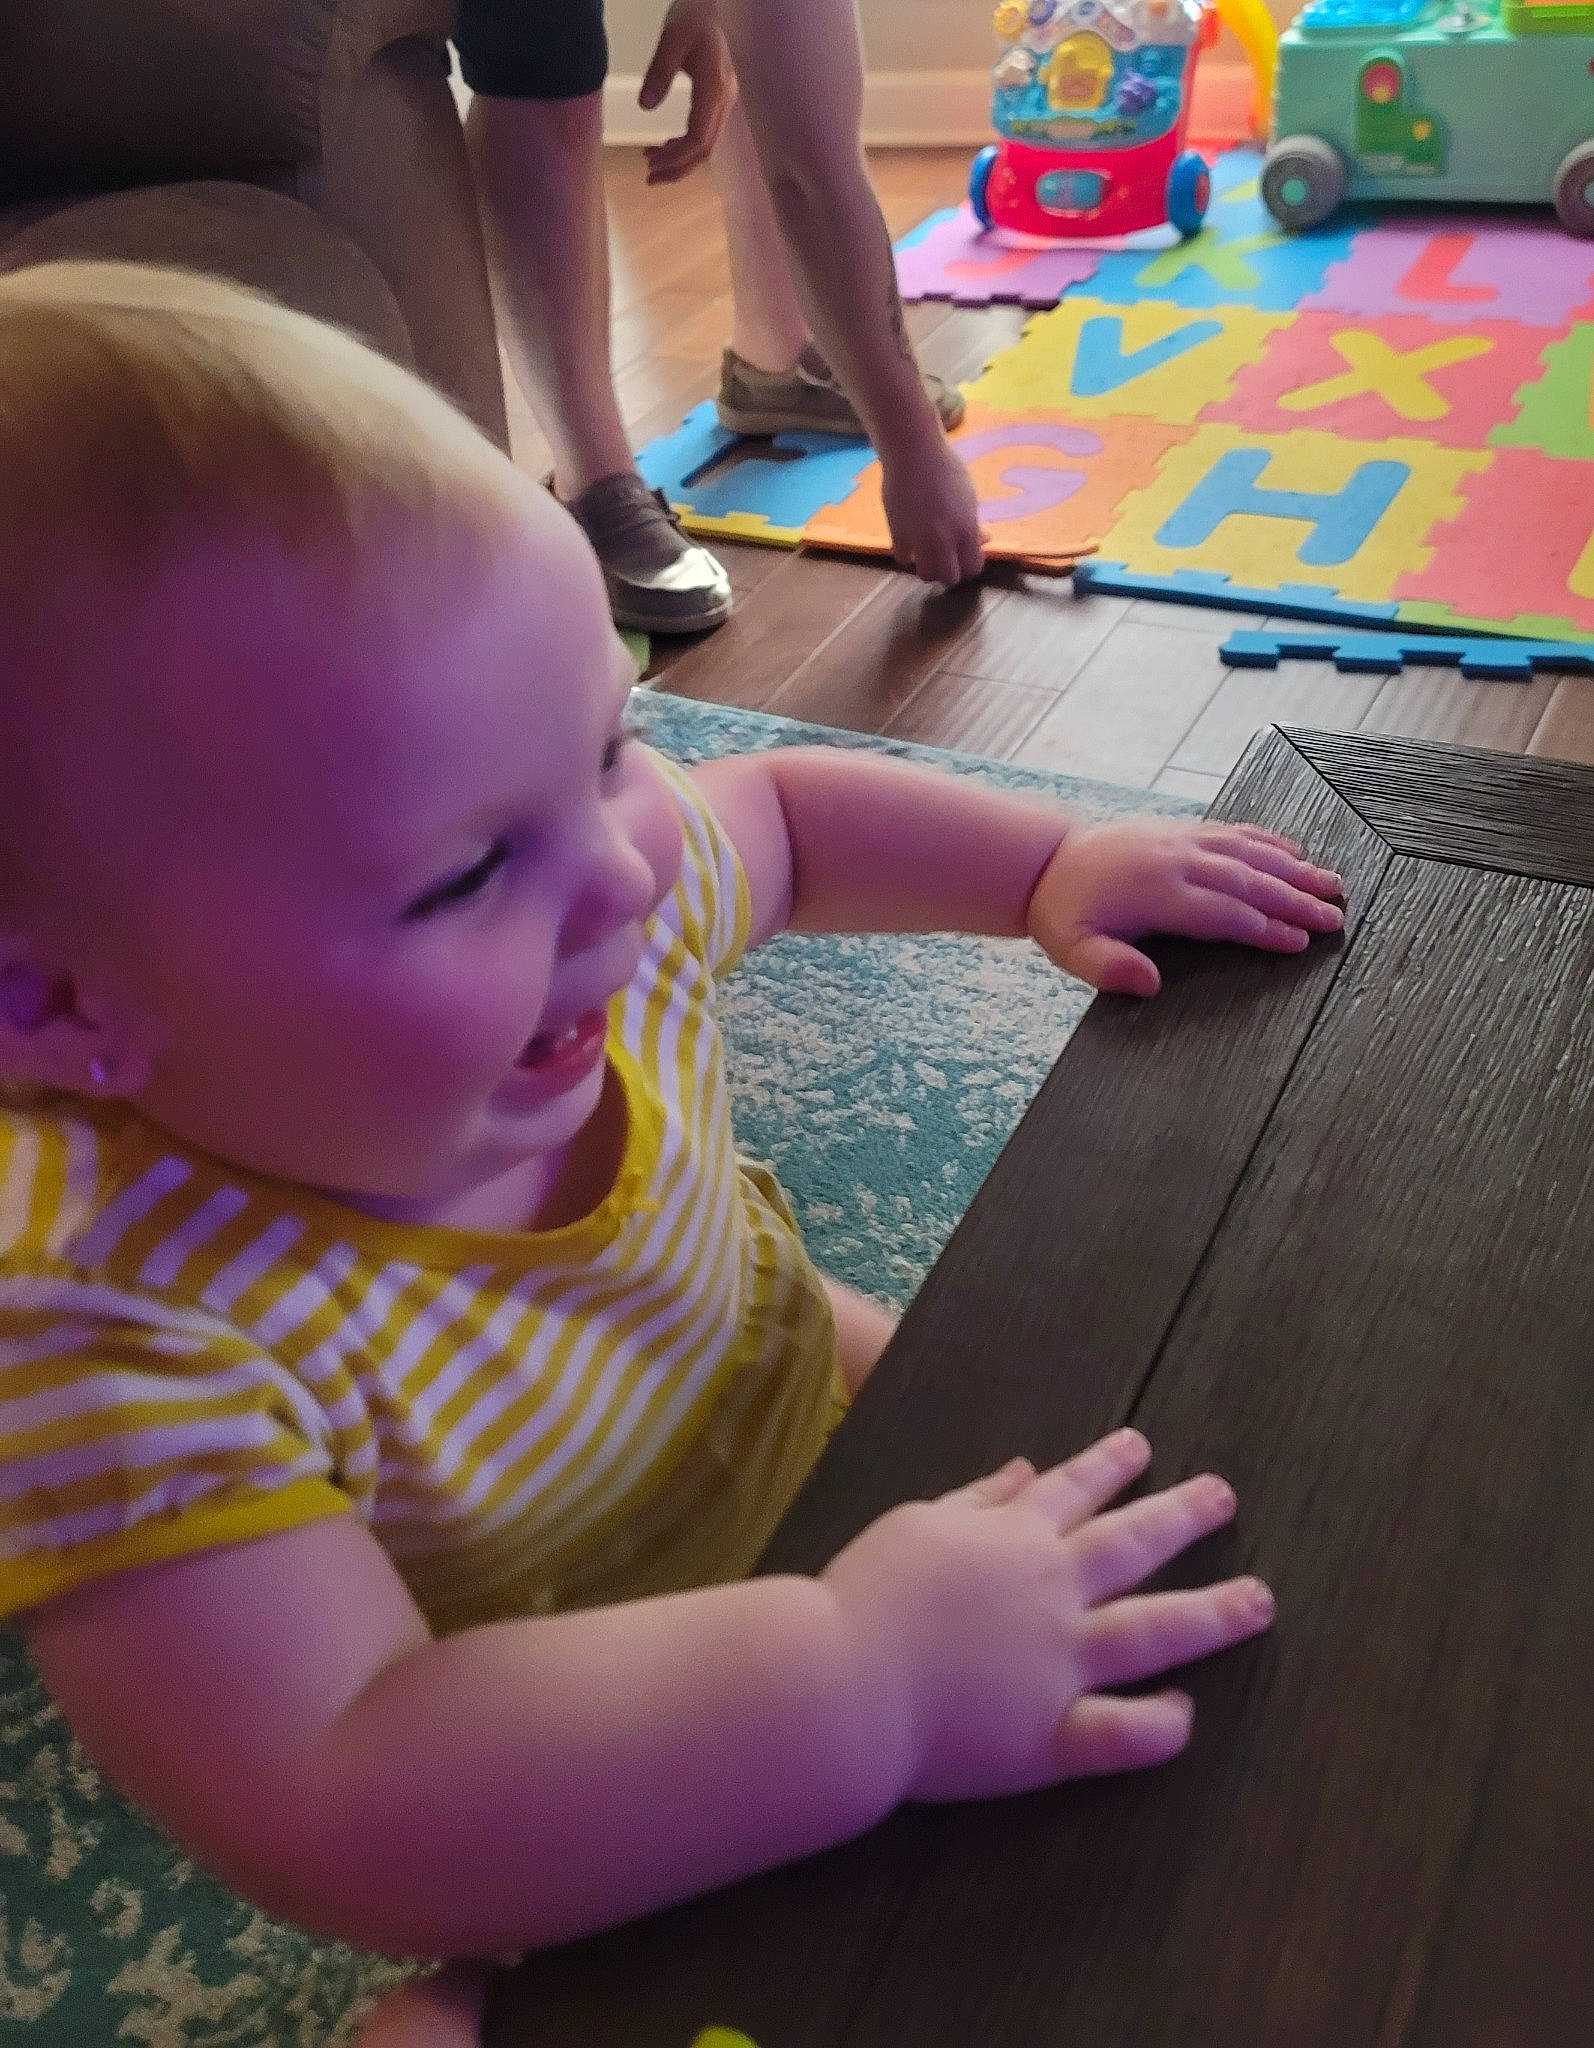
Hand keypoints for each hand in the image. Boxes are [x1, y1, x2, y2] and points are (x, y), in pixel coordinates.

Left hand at [640, 0, 735, 184]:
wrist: (716, 4)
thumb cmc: (694, 14)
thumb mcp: (672, 38)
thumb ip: (659, 71)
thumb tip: (645, 107)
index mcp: (714, 89)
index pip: (698, 138)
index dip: (676, 158)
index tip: (651, 166)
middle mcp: (724, 100)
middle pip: (704, 149)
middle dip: (677, 168)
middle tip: (649, 178)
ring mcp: (724, 101)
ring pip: (706, 144)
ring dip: (680, 160)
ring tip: (651, 162)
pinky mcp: (719, 99)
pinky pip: (705, 132)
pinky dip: (685, 145)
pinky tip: (665, 145)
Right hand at [821, 1428, 1272, 1803]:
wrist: (843, 1680)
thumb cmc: (867, 1595)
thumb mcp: (916, 1523)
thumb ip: (977, 1499)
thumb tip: (1026, 1467)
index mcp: (1012, 1538)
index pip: (1073, 1489)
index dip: (1111, 1465)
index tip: (1144, 1446)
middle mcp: (1050, 1592)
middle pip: (1132, 1545)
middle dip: (1184, 1516)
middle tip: (1226, 1497)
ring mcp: (1059, 1663)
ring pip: (1153, 1632)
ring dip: (1212, 1614)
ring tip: (1259, 1600)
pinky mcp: (1050, 1735)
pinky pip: (1121, 1733)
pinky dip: (1159, 1727)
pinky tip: (1186, 1715)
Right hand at [878, 429, 985, 586]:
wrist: (913, 452)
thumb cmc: (945, 467)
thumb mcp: (969, 496)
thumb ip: (973, 523)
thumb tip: (982, 541)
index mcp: (966, 529)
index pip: (973, 568)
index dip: (970, 566)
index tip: (965, 557)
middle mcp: (944, 539)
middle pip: (950, 578)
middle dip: (950, 573)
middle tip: (947, 561)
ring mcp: (919, 538)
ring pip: (926, 574)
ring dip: (928, 568)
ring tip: (928, 554)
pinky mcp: (898, 533)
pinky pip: (903, 559)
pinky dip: (908, 554)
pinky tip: (910, 543)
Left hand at [1028, 818, 1344, 996]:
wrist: (1047, 863)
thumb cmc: (1066, 915)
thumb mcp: (1073, 950)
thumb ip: (1108, 968)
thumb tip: (1149, 984)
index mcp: (1155, 893)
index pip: (1221, 913)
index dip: (1263, 928)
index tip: (1300, 943)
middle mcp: (1175, 860)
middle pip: (1246, 880)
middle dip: (1294, 900)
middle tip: (1335, 919)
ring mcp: (1181, 839)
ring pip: (1248, 852)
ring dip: (1293, 868)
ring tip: (1333, 884)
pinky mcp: (1182, 829)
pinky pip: (1232, 832)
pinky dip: (1267, 841)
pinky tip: (1296, 852)